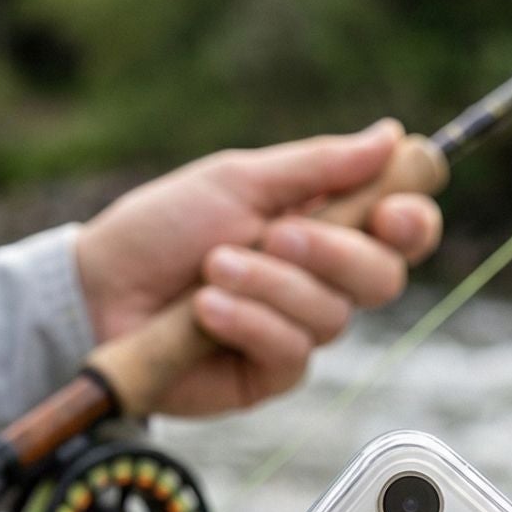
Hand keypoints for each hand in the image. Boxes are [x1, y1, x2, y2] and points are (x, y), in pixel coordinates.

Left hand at [76, 120, 442, 417]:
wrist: (99, 292)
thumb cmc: (161, 230)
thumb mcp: (236, 180)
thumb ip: (316, 166)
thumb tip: (390, 137)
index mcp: (323, 225)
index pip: (399, 228)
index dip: (411, 219)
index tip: (392, 209)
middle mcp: (320, 280)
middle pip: (383, 276)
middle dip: (334, 252)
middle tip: (276, 233)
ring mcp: (297, 330)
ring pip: (332, 315)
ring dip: (268, 285)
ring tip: (211, 269)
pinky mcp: (269, 374)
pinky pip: (292, 351)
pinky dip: (249, 323)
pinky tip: (207, 311)